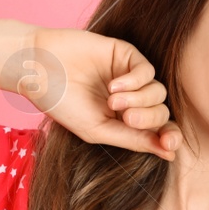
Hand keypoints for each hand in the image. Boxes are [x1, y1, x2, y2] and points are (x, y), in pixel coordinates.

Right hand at [24, 27, 180, 159]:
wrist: (38, 69)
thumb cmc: (62, 103)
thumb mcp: (97, 130)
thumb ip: (133, 140)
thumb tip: (170, 154)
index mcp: (124, 122)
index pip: (159, 131)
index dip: (169, 138)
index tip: (169, 145)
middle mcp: (131, 100)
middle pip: (161, 112)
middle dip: (149, 119)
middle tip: (125, 118)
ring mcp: (130, 76)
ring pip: (158, 92)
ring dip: (140, 100)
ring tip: (112, 101)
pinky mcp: (126, 54)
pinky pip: (147, 70)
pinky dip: (135, 81)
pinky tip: (113, 86)